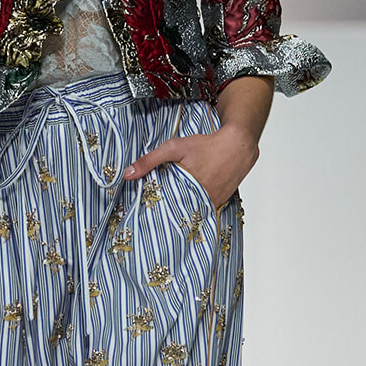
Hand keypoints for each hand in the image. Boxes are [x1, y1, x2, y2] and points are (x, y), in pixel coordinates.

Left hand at [122, 123, 259, 209]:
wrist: (238, 147)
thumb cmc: (207, 145)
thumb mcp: (174, 148)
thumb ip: (150, 161)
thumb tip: (127, 174)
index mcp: (187, 189)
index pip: (165, 210)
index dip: (154, 214)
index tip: (142, 218)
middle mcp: (201, 200)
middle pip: (178, 214)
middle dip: (166, 216)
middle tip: (152, 220)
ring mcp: (211, 203)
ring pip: (191, 214)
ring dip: (181, 213)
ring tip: (167, 216)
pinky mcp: (219, 203)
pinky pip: (203, 210)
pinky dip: (194, 209)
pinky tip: (185, 206)